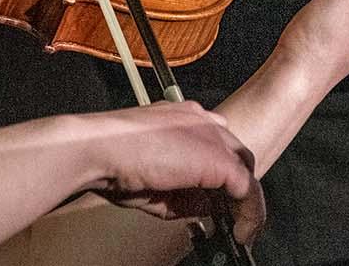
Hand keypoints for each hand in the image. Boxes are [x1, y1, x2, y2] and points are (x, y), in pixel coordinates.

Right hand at [80, 102, 265, 243]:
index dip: (218, 173)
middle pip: (235, 154)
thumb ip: (185, 191)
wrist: (99, 149)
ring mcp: (212, 137)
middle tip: (229, 216)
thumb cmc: (112, 160)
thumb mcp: (155, 179)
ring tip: (238, 228)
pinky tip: (243, 230)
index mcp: (184, 118)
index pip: (215, 142)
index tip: (215, 198)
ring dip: (243, 201)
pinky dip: (250, 213)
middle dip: (233, 185)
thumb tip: (207, 208)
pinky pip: (247, 189)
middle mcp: (202, 121)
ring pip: (244, 170)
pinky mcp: (218, 159)